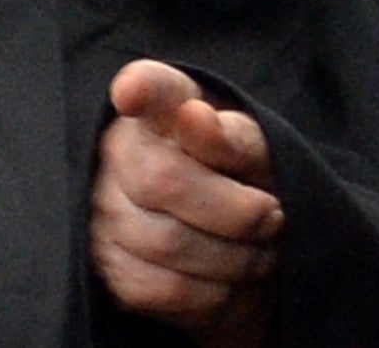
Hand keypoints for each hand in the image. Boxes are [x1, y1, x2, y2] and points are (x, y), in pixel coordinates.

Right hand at [92, 60, 284, 345]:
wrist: (240, 239)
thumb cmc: (246, 176)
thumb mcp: (257, 152)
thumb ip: (233, 136)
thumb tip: (194, 116)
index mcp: (162, 104)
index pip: (148, 88)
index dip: (141, 89)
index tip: (133, 92)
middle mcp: (119, 151)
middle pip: (163, 181)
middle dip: (236, 210)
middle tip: (273, 216)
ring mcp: (105, 209)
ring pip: (165, 243)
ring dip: (232, 256)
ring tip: (261, 249)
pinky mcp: (108, 265)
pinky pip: (159, 288)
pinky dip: (211, 290)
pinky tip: (233, 276)